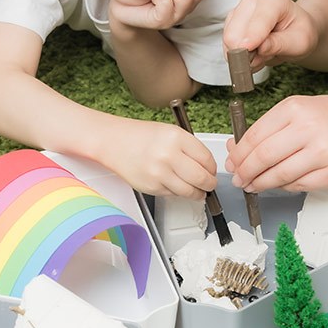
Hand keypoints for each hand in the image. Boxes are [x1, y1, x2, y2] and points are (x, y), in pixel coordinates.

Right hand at [101, 119, 217, 198]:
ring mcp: (159, 173)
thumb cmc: (142, 136)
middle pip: (202, 178)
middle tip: (210, 184)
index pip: (207, 159)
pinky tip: (176, 185)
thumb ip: (190, 148)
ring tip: (198, 190)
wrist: (115, 142)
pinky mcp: (151, 187)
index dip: (213, 168)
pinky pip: (173, 195)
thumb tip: (208, 167)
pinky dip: (178, 193)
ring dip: (197, 193)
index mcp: (176, 138)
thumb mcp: (171, 132)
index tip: (212, 170)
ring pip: (189, 191)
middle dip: (209, 184)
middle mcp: (168, 155)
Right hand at [223, 0, 318, 71]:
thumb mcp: (300, 42)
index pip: (256, 22)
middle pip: (234, 33)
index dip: (252, 41)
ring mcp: (238, 11)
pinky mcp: (231, 22)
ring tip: (262, 56)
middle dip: (247, 52)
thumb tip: (259, 48)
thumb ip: (280, 44)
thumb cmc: (300, 33)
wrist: (295, 31)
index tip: (250, 57)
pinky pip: (227, 45)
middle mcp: (251, 1)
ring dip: (243, 55)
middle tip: (264, 58)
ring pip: (228, 40)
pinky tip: (254, 55)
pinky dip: (239, 55)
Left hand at [225, 94, 327, 192]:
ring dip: (260, 184)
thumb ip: (268, 128)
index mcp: (295, 108)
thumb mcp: (298, 110)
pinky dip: (283, 187)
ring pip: (279, 176)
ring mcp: (322, 153)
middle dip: (245, 172)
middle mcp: (309, 128)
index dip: (239, 154)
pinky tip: (278, 184)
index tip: (232, 163)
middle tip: (238, 178)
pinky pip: (298, 185)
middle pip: (264, 157)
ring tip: (253, 185)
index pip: (256, 136)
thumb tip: (236, 149)